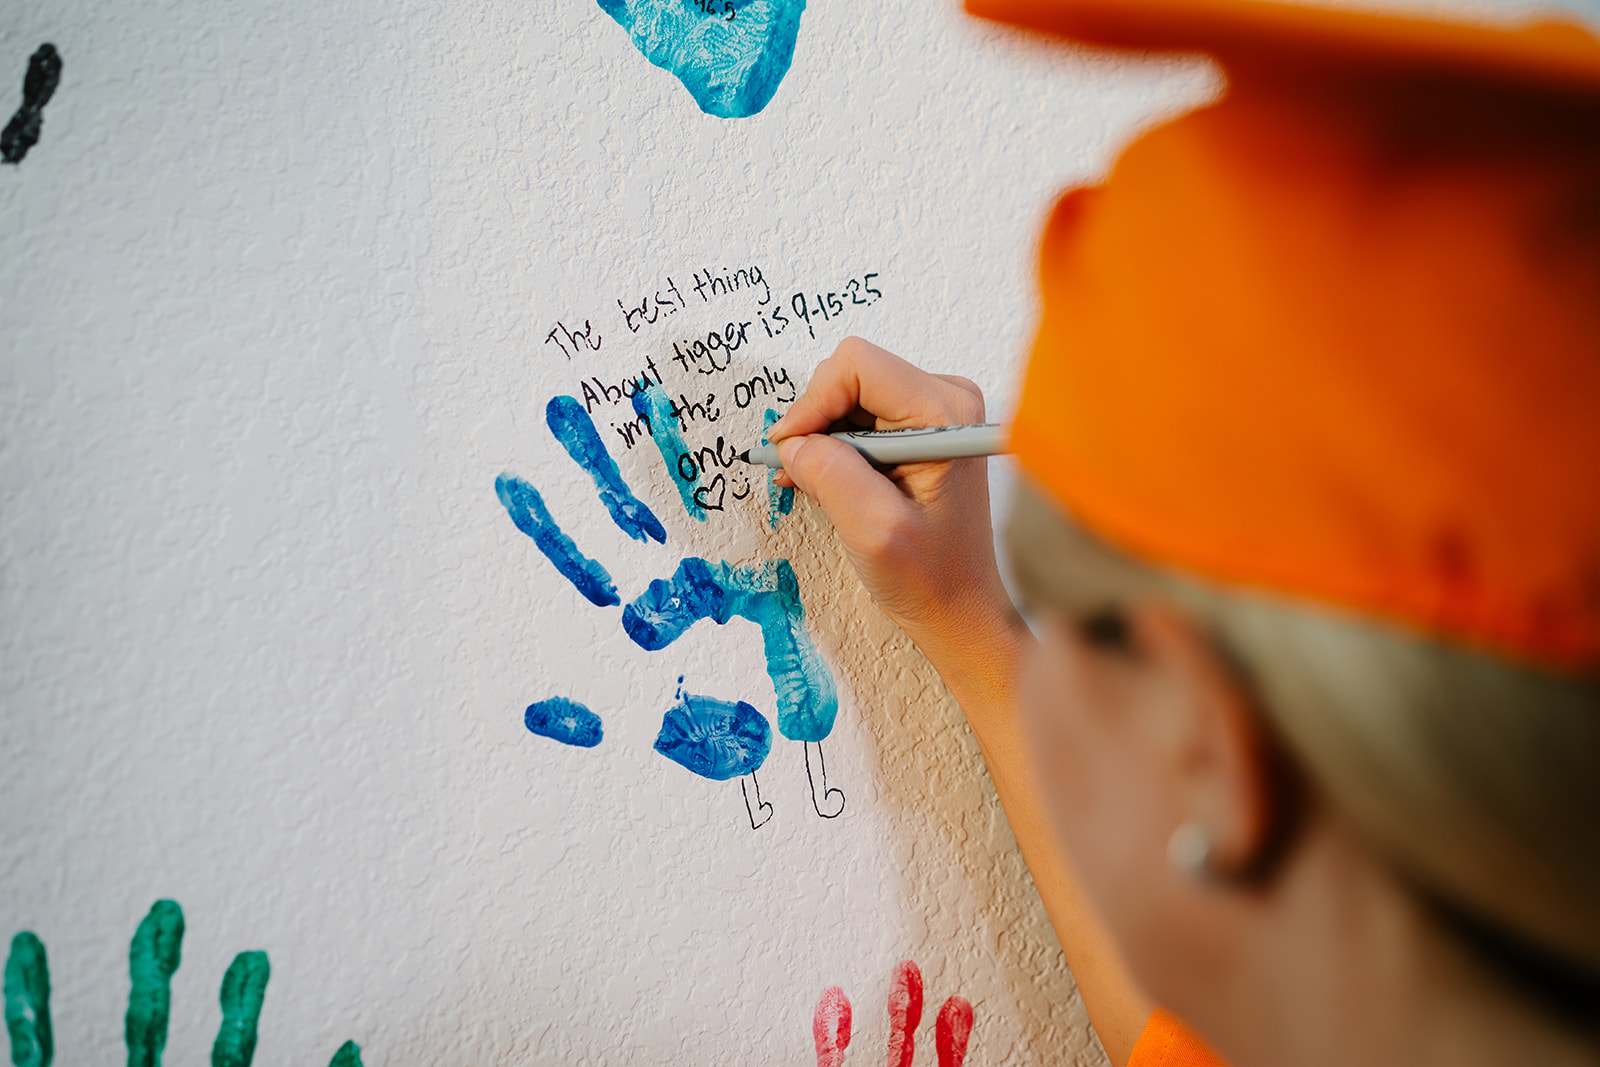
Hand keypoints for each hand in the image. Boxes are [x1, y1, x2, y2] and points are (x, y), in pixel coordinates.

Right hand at [769, 338, 1020, 681]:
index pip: (856, 366)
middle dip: (816, 423)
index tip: (789, 449)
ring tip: (819, 487)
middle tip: (805, 476)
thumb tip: (793, 441)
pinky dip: (834, 447)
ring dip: (822, 440)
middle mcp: (945, 400)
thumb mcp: (874, 531)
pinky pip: (858, 416)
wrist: (960, 607)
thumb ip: (831, 475)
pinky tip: (827, 483)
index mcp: (945, 414)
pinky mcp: (919, 428)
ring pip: (848, 396)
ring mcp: (933, 412)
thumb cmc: (932, 577)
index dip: (812, 403)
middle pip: (849, 376)